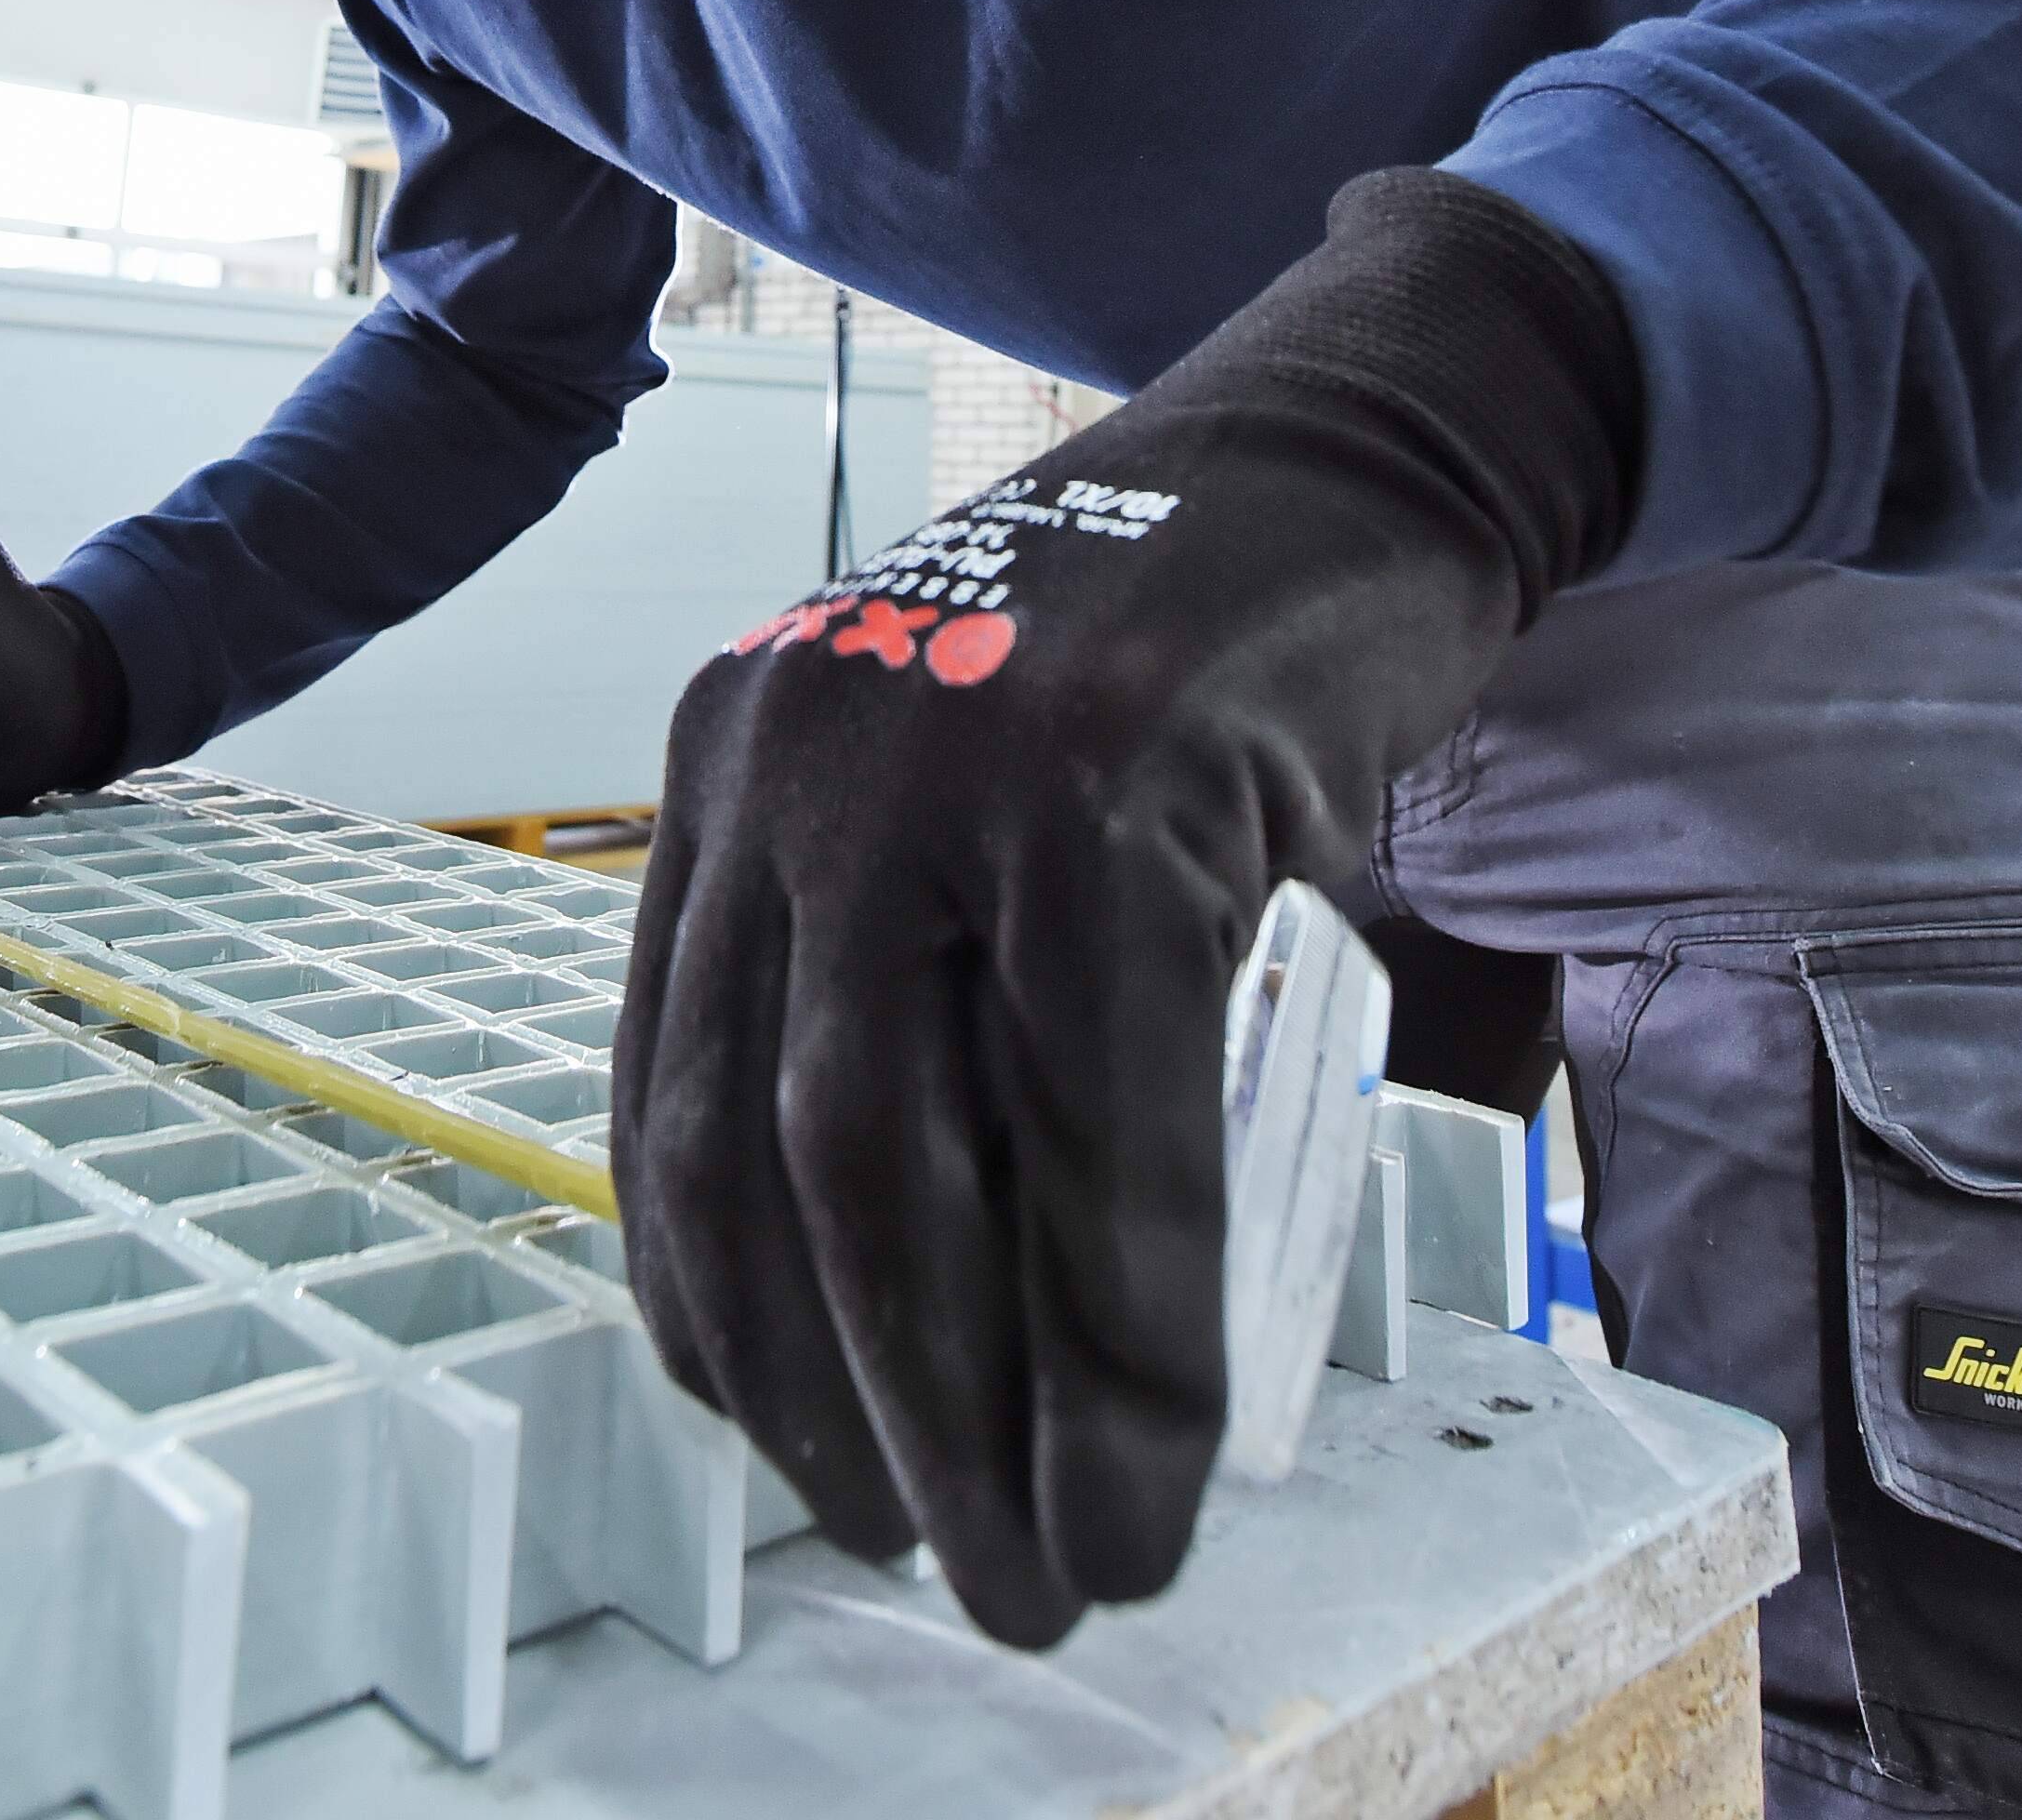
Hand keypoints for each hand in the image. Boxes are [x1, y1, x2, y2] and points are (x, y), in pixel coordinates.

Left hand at [611, 171, 1639, 1645]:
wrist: (1356, 452)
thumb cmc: (1176, 665)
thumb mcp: (970, 794)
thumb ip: (901, 981)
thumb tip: (900, 1311)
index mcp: (733, 762)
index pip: (666, 1094)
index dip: (721, 1315)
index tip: (791, 1462)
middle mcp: (800, 753)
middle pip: (774, 1155)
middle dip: (851, 1407)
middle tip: (943, 1568)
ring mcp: (948, 757)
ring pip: (920, 1159)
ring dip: (990, 1405)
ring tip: (1071, 1553)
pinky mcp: (1114, 779)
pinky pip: (1105, 1109)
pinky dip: (1137, 1311)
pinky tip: (1168, 1427)